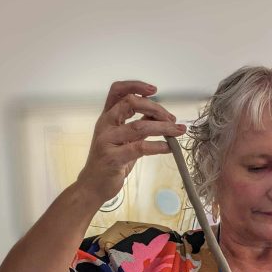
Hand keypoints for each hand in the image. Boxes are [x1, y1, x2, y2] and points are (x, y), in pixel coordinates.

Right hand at [75, 80, 185, 204]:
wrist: (93, 186)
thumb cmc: (110, 162)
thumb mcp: (125, 140)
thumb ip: (138, 126)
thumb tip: (158, 115)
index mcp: (107, 118)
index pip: (117, 91)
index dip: (135, 85)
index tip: (153, 90)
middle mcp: (105, 125)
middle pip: (129, 102)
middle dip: (155, 107)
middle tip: (172, 117)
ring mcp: (107, 140)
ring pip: (139, 126)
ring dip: (163, 127)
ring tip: (178, 131)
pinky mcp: (113, 157)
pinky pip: (140, 148)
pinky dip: (158, 146)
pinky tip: (169, 148)